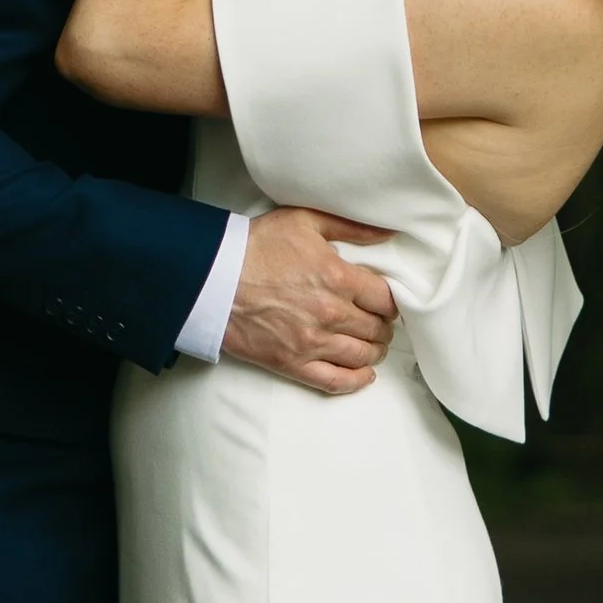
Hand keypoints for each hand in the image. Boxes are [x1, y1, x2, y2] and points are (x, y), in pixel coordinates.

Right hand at [222, 206, 397, 397]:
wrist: (211, 277)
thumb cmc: (256, 246)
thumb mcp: (305, 220)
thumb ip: (351, 227)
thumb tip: (388, 234)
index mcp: (339, 278)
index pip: (386, 300)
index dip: (390, 302)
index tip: (384, 302)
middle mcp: (331, 314)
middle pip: (377, 329)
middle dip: (382, 326)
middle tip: (378, 322)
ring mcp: (312, 343)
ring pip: (362, 356)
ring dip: (373, 351)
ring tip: (371, 345)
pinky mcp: (292, 364)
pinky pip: (335, 381)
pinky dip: (356, 381)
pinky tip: (364, 375)